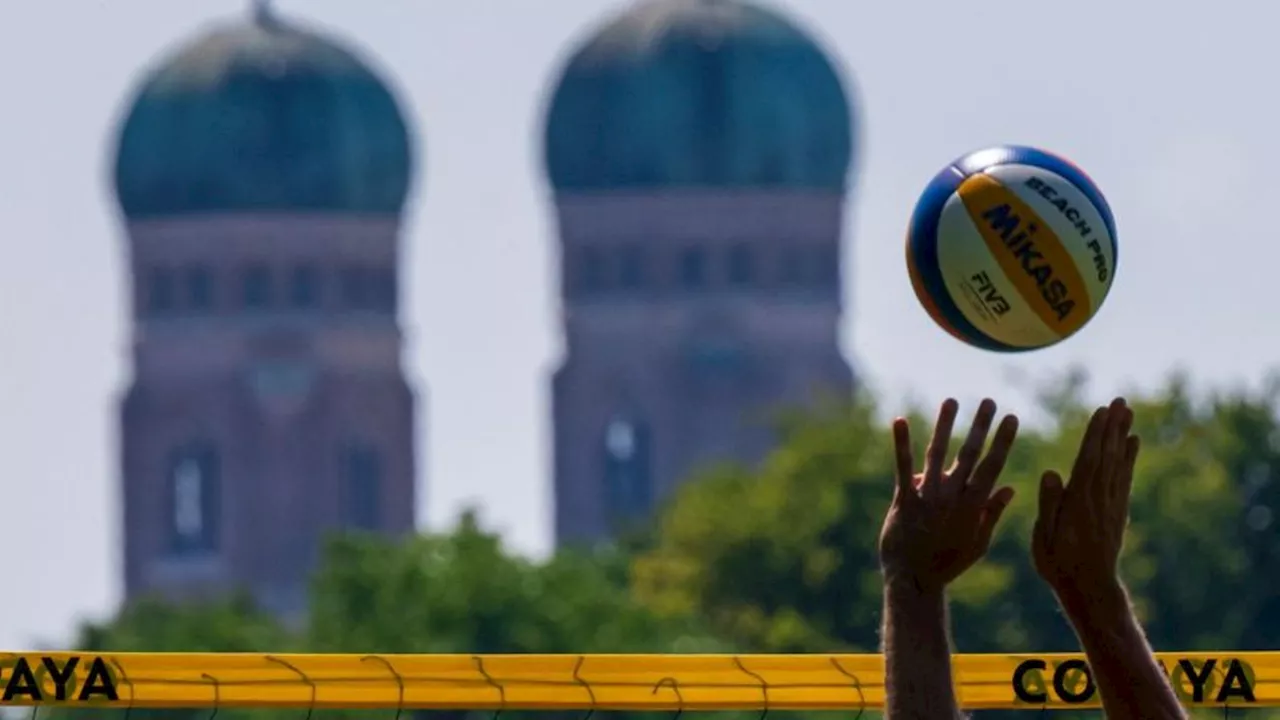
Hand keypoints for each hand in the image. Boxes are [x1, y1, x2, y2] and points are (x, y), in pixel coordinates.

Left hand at [879, 398, 1018, 593]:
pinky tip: (899, 421)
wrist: (913, 580)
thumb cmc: (947, 563)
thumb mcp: (977, 543)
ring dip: (944, 426)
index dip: (1002, 441)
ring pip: (938, 454)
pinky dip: (901, 443)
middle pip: (968, 455)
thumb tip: (1009, 488)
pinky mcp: (904, 500)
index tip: (1012, 418)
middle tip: (989, 401)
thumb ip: (991, 514)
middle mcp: (952, 498)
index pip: (992, 467)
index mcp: (973, 507)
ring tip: (952, 400)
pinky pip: (903, 467)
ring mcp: (928, 497)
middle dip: (980, 427)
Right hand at [1032, 398, 1138, 604]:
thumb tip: (1052, 473)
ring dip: (1122, 435)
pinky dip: (1129, 458)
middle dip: (1112, 427)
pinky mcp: (1117, 512)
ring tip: (1128, 412)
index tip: (1101, 411)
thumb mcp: (1044, 539)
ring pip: (1118, 463)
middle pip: (1107, 456)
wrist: (1090, 589)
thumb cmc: (1059, 565)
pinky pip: (1125, 479)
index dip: (1095, 435)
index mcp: (1079, 504)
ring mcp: (1111, 505)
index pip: (1088, 461)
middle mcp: (1099, 500)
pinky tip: (1132, 443)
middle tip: (1120, 400)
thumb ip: (1049, 505)